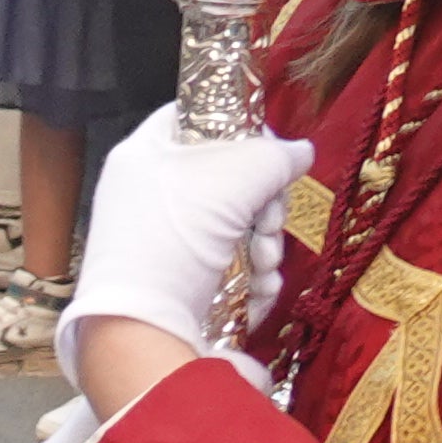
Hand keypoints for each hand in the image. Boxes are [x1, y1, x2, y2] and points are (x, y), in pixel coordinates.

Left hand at [58, 107, 305, 400]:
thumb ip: (275, 156)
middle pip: (227, 176)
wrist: (142, 326)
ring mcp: (162, 240)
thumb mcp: (235, 176)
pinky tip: (260, 287)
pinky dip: (252, 274)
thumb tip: (299, 152)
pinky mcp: (179, 281)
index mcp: (144, 154)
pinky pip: (230, 265)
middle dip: (264, 201)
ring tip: (263, 261)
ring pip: (236, 224)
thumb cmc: (176, 236)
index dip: (238, 125)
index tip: (269, 150)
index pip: (193, 116)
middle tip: (268, 219)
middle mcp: (148, 193)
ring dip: (264, 242)